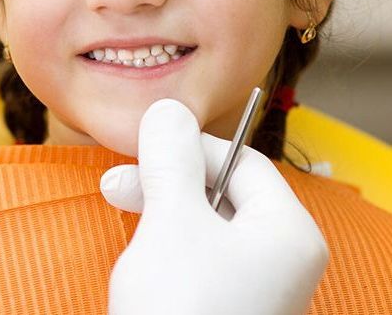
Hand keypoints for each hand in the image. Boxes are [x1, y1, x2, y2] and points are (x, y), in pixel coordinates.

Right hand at [100, 99, 328, 314]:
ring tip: (124, 228)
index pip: (241, 160)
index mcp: (286, 233)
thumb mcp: (170, 222)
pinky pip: (196, 258)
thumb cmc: (180, 308)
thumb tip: (168, 108)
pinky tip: (140, 261)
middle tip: (114, 186)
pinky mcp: (225, 307)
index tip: (142, 151)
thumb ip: (170, 159)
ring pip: (202, 225)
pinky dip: (164, 247)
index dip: (190, 148)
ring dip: (158, 214)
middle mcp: (278, 259)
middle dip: (165, 183)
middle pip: (220, 191)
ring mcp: (253, 288)